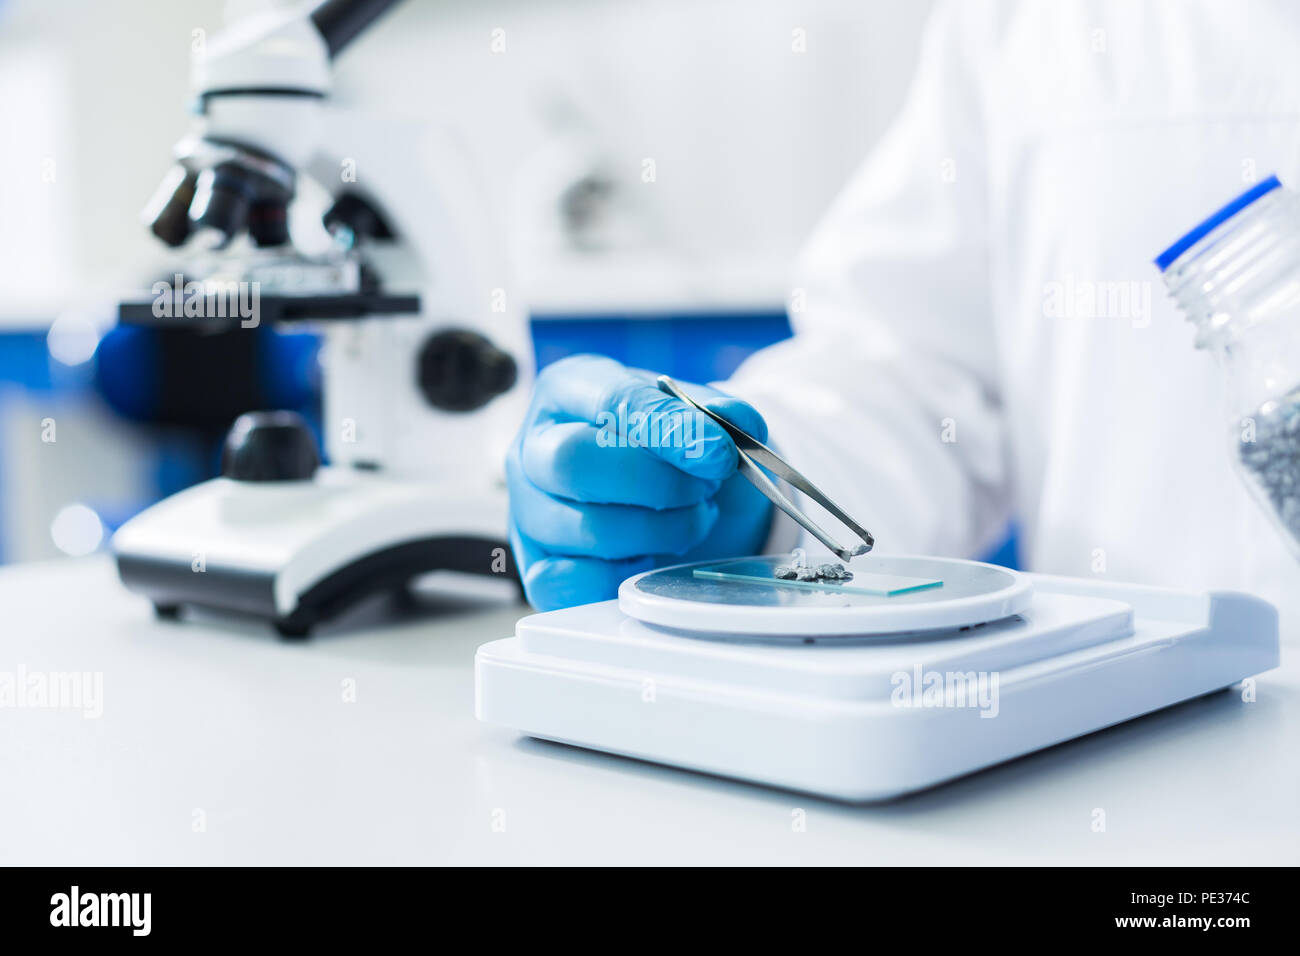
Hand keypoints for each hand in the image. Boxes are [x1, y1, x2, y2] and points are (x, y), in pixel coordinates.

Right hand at [507, 354, 772, 609]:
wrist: (656, 492)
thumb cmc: (661, 447)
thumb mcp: (693, 413)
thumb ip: (721, 413)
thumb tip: (740, 426)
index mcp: (566, 391)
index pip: (608, 401)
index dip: (667, 430)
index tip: (718, 453)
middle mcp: (533, 449)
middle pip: (574, 463)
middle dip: (658, 484)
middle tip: (703, 490)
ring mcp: (527, 512)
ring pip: (586, 528)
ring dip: (661, 531)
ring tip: (692, 518)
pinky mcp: (536, 568)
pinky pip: (573, 583)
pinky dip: (627, 575)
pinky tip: (653, 556)